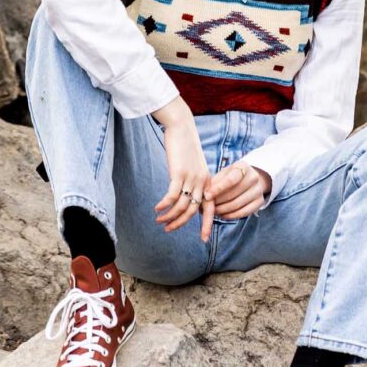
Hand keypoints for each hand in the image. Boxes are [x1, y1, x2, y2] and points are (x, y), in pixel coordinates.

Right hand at [152, 105, 213, 240]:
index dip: (207, 224)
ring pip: (181, 206)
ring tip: (159, 220)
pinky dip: (164, 205)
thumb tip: (185, 195)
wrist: (182, 127)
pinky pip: (172, 195)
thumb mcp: (192, 165)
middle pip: (193, 211)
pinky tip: (157, 208)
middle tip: (168, 230)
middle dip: (180, 223)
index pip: (210, 208)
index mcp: (208, 181)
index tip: (203, 239)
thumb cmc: (185, 146)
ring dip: (169, 216)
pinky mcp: (179, 173)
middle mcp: (203, 182)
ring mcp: (192, 178)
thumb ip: (192, 180)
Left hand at [203, 160, 271, 222]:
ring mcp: (258, 190)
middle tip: (206, 207)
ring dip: (222, 210)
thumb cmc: (232, 176)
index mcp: (243, 167)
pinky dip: (231, 215)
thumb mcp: (224, 173)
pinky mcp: (260, 202)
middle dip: (217, 202)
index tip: (206, 196)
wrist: (251, 178)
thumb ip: (214, 183)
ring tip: (212, 211)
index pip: (230, 180)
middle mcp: (253, 177)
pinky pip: (243, 212)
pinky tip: (222, 215)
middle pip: (233, 194)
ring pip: (237, 205)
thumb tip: (204, 196)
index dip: (218, 189)